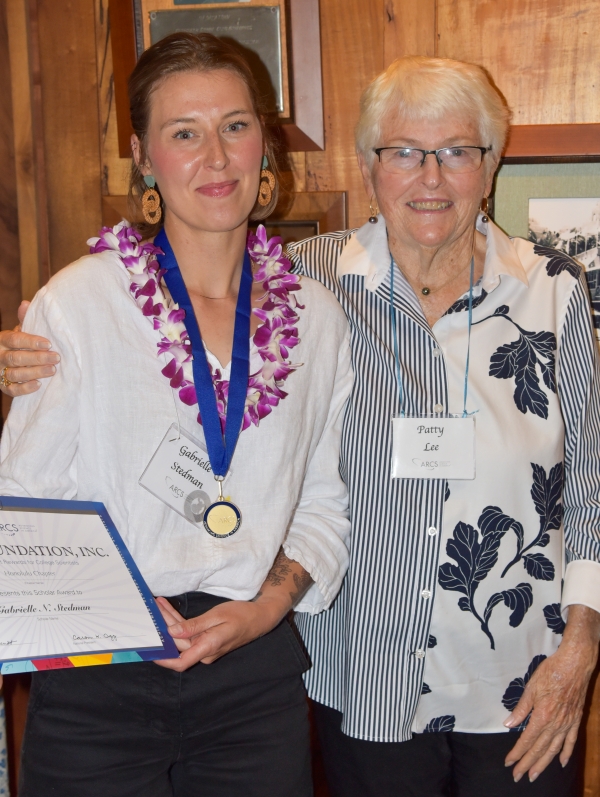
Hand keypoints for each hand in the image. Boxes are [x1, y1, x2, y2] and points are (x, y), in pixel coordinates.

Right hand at [0, 301, 59, 395]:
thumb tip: (26, 303)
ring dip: (34, 372)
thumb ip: (25, 320)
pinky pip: (12, 390)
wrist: (5, 360)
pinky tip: (39, 384)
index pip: (15, 339)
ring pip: (15, 374)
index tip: (49, 343)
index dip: (31, 341)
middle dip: (37, 358)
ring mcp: (0, 372)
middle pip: (16, 358)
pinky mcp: (3, 386)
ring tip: (52, 370)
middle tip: (56, 358)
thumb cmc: (18, 344)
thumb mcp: (19, 331)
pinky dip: (25, 388)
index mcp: (2, 340)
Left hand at [154, 595, 286, 671]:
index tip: (149, 650)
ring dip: (170, 621)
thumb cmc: (242, 615)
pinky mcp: (208, 640)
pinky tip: (171, 609)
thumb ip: (195, 625)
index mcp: (208, 647)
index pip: (180, 662)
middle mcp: (205, 651)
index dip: (163, 659)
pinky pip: (191, 633)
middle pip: (179, 644)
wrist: (260, 618)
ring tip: (159, 604)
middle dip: (164, 626)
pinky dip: (180, 622)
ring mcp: (207, 647)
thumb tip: (172, 633)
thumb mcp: (218, 615)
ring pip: (183, 637)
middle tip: (153, 609)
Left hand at [505, 605, 599, 782]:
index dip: (517, 753)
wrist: (575, 664)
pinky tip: (561, 763)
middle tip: (518, 776)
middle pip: (539, 749)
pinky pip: (570, 741)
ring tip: (534, 775)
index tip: (509, 763)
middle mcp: (555, 724)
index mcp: (542, 716)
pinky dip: (565, 753)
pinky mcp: (575, 720)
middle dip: (527, 764)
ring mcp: (567, 723)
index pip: (527, 740)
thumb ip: (521, 709)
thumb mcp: (531, 687)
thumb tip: (509, 724)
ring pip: (554, 749)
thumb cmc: (551, 672)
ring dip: (543, 764)